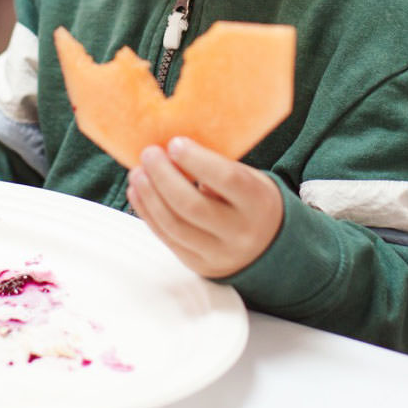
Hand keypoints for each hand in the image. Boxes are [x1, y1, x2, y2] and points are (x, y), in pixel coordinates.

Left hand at [127, 136, 282, 278]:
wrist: (270, 243)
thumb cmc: (250, 198)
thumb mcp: (247, 178)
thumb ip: (215, 167)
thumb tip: (170, 148)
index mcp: (258, 202)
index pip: (227, 180)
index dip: (196, 160)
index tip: (174, 143)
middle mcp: (241, 232)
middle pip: (192, 206)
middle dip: (163, 177)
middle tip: (149, 154)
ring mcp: (219, 253)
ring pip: (174, 225)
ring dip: (149, 196)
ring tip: (138, 172)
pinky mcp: (199, 264)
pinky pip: (167, 239)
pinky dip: (147, 213)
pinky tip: (137, 192)